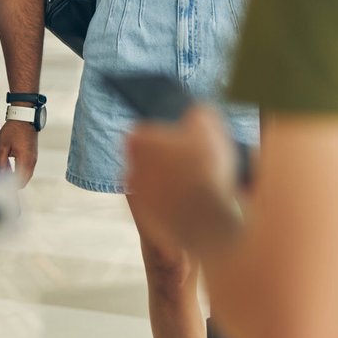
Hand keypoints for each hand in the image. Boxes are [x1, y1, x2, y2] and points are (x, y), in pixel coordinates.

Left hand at [0, 120, 38, 187]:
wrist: (24, 118)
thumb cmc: (13, 130)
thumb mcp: (2, 146)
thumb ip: (0, 163)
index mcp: (25, 160)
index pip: (19, 181)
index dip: (9, 186)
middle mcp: (32, 161)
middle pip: (24, 181)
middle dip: (13, 184)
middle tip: (1, 182)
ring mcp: (34, 158)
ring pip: (27, 176)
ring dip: (17, 178)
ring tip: (4, 175)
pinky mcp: (33, 155)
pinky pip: (28, 169)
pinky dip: (20, 172)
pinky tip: (10, 169)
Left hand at [126, 106, 240, 256]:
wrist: (206, 220)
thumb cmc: (204, 167)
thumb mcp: (208, 125)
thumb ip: (197, 114)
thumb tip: (196, 115)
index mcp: (138, 142)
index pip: (148, 131)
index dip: (169, 135)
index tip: (187, 141)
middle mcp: (129, 170)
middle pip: (150, 159)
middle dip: (169, 160)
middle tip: (196, 163)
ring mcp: (138, 201)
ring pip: (156, 185)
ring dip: (172, 185)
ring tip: (200, 187)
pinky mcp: (150, 224)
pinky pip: (164, 209)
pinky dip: (176, 207)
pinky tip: (198, 207)